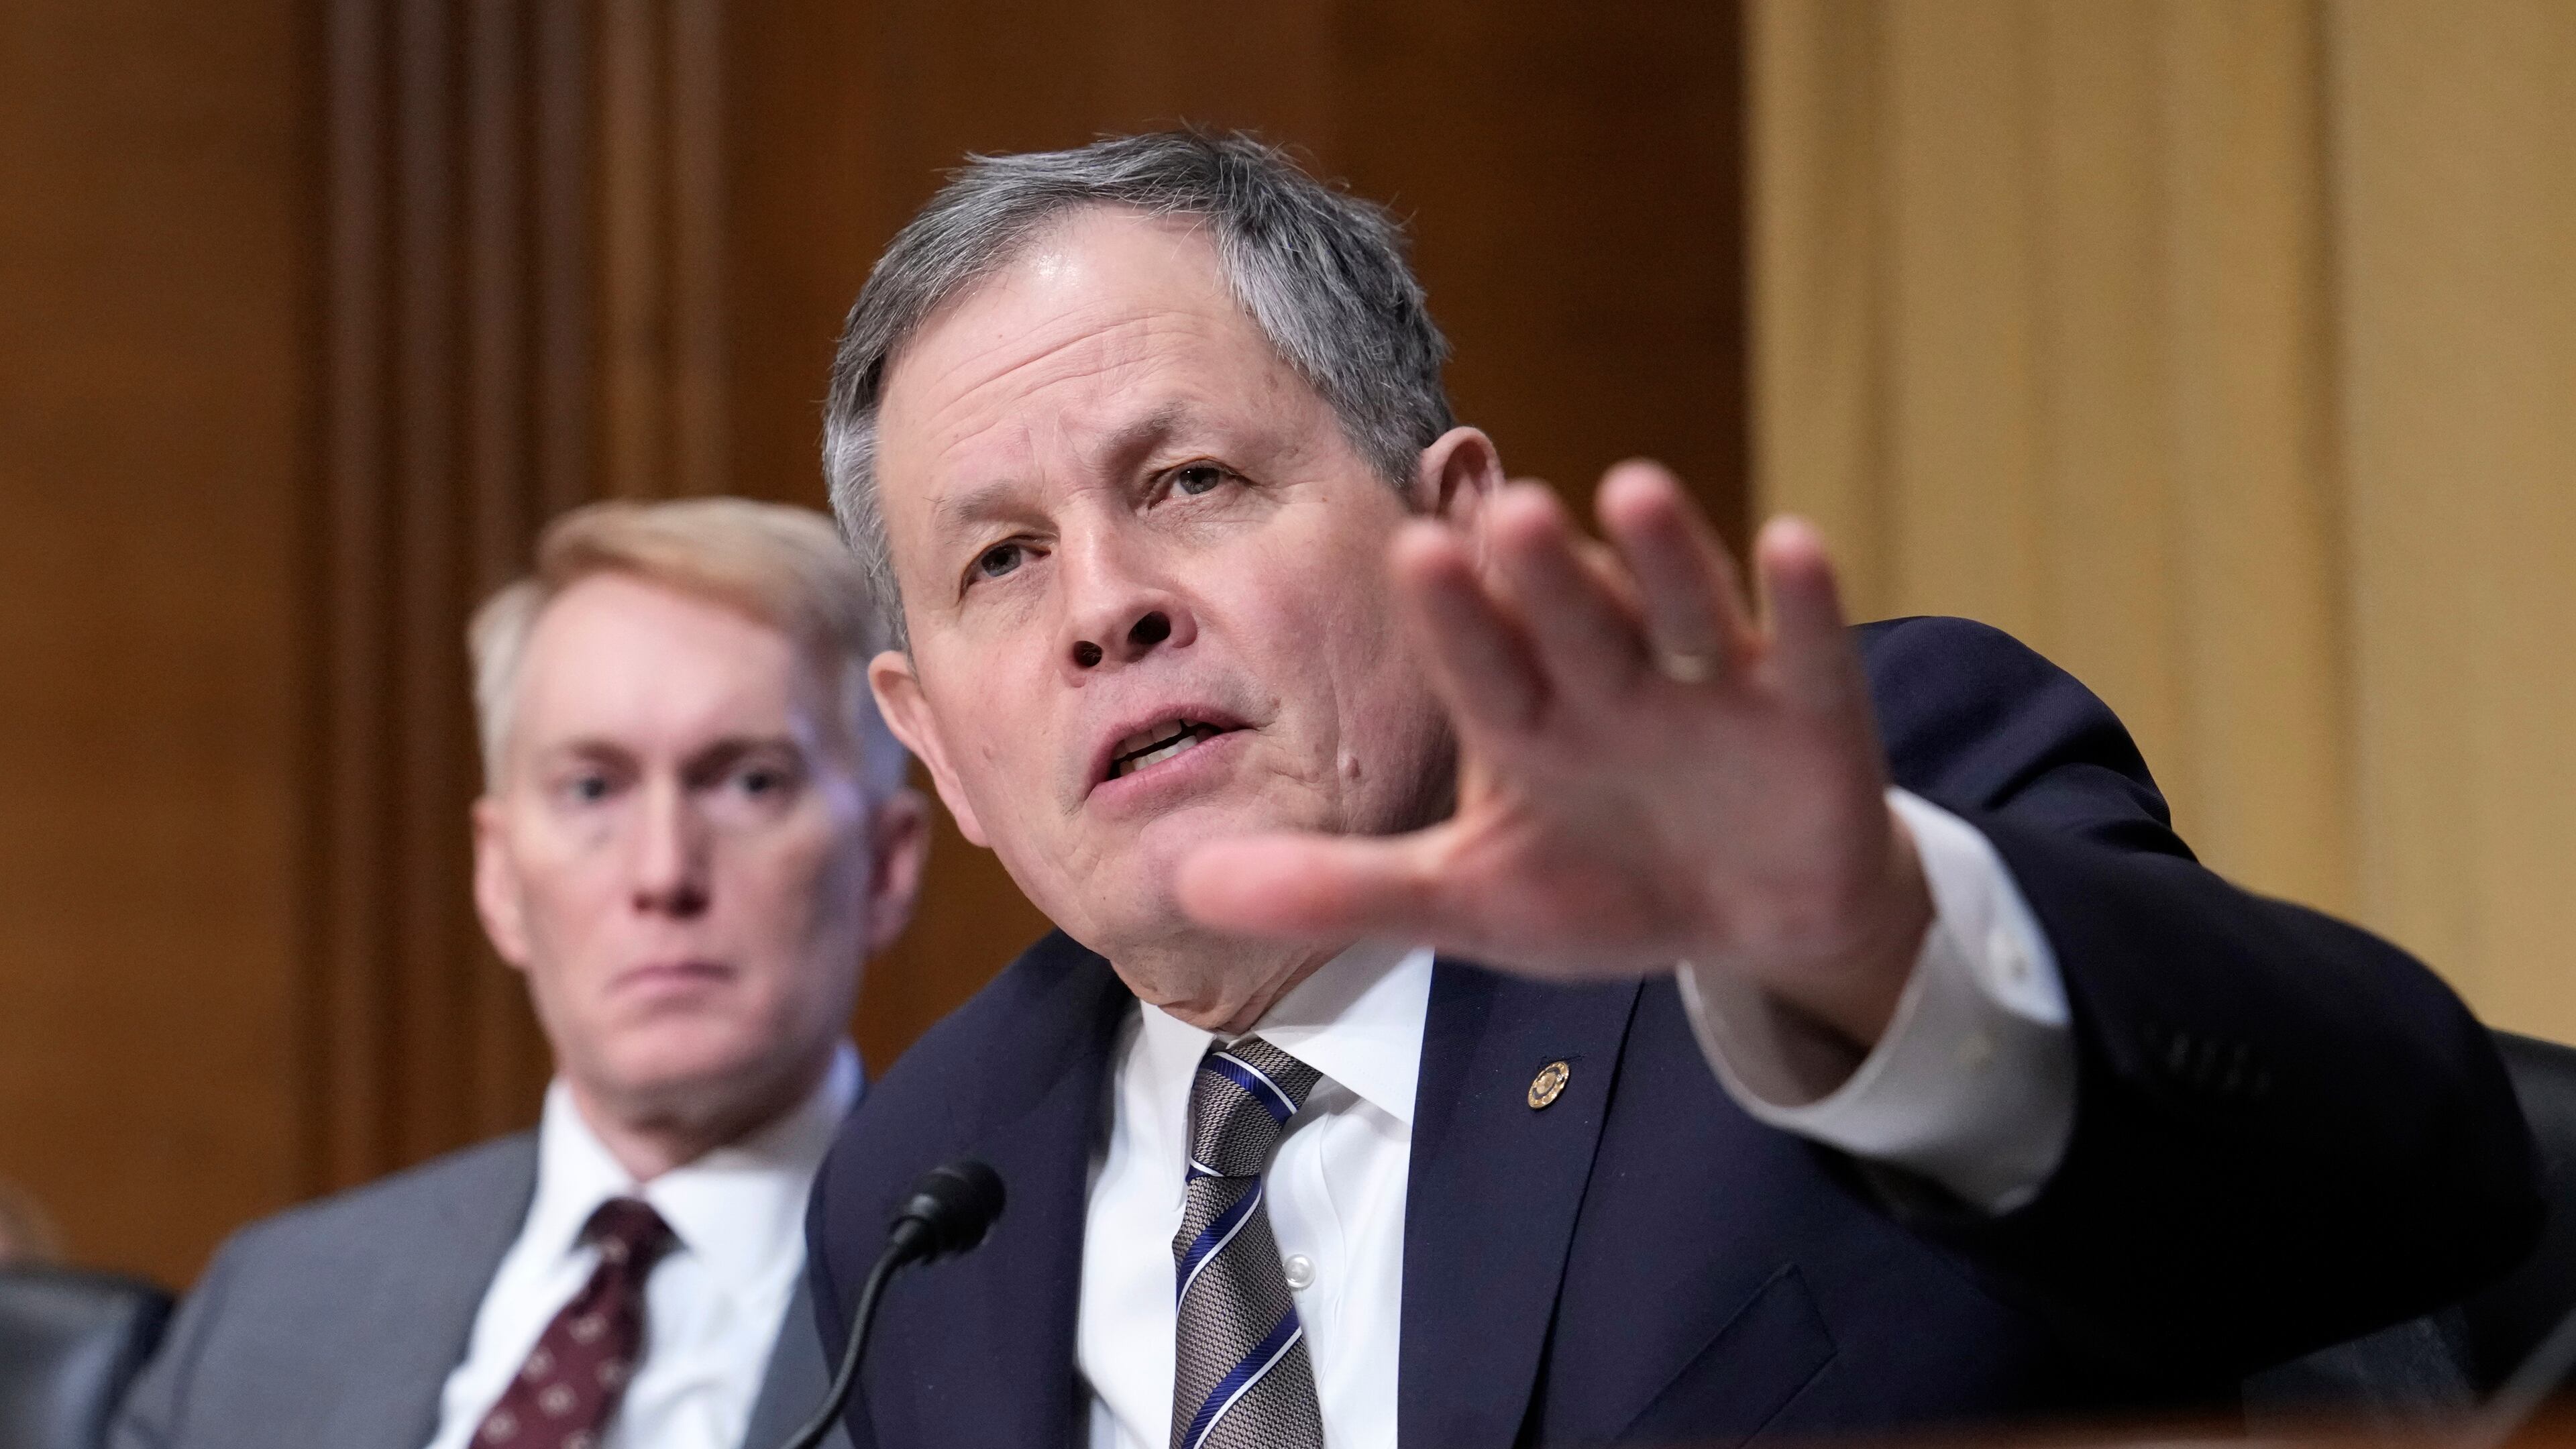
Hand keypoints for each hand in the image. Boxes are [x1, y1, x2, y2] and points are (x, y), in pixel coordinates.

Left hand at [1172, 461, 1931, 1048]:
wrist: (1749, 917)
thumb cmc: (1600, 885)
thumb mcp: (1466, 900)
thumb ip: (1340, 888)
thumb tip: (1185, 886)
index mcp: (1526, 719)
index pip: (1481, 664)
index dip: (1455, 617)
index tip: (1411, 551)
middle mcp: (1613, 682)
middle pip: (1573, 621)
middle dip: (1543, 575)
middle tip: (1504, 511)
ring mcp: (1714, 688)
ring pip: (1684, 610)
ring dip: (1664, 555)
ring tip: (1632, 491)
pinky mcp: (1811, 711)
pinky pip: (1809, 650)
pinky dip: (1806, 605)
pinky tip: (1795, 544)